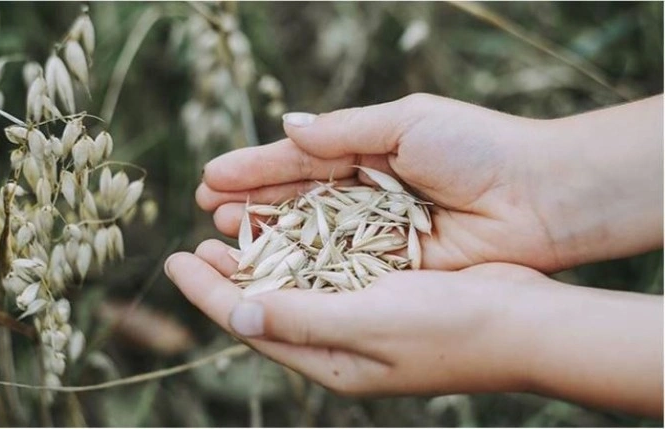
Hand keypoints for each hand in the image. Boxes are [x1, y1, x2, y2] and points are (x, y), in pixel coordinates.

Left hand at [165, 240, 662, 416]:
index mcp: (330, 360)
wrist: (524, 323)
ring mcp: (363, 319)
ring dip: (260, 259)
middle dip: (226, 276)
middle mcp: (339, 343)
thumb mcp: (367, 323)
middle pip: (266, 306)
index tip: (173, 261)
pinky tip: (290, 229)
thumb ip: (301, 317)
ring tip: (229, 231)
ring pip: (295, 287)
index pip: (251, 323)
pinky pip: (328, 272)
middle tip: (193, 245)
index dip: (208, 293)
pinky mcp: (385, 293)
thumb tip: (236, 313)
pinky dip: (301, 251)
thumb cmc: (450, 328)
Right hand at [197, 94, 661, 271]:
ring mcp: (376, 233)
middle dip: (252, 201)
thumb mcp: (406, 122)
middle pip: (297, 199)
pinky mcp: (391, 267)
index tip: (212, 175)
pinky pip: (338, 267)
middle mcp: (365, 194)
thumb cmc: (476, 148)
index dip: (256, 168)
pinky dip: (304, 265)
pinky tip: (269, 264)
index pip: (299, 159)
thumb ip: (344, 130)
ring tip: (225, 232)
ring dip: (268, 233)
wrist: (539, 197)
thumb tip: (287, 127)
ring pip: (310, 235)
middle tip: (207, 208)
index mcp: (368, 151)